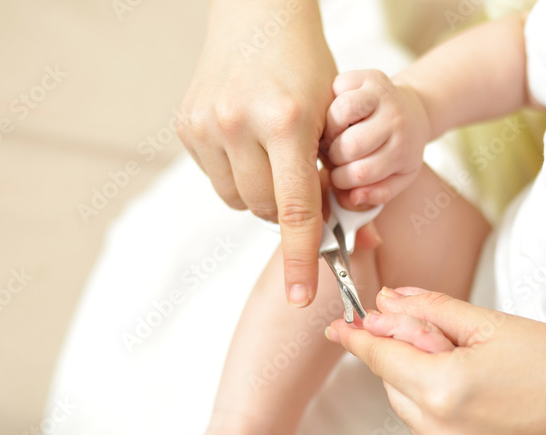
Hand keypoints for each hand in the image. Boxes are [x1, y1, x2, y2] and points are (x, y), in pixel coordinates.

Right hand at [177, 0, 335, 305]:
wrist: (258, 16)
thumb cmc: (305, 66)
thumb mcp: (332, 116)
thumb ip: (335, 177)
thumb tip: (358, 242)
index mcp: (285, 121)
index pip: (295, 210)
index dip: (300, 259)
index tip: (301, 295)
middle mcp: (239, 124)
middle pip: (266, 210)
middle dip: (288, 210)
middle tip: (303, 184)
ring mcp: (207, 126)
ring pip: (239, 200)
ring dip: (262, 194)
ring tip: (275, 157)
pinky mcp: (186, 126)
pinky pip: (217, 179)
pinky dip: (237, 174)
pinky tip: (248, 142)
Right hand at [323, 70, 431, 207]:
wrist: (413, 112)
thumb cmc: (399, 150)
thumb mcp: (397, 179)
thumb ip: (376, 195)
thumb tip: (352, 197)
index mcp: (403, 149)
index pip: (361, 173)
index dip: (341, 179)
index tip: (339, 178)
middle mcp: (396, 120)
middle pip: (349, 145)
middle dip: (334, 156)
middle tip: (334, 157)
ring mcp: (383, 94)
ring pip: (340, 112)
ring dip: (329, 129)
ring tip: (333, 137)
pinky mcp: (368, 76)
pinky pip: (336, 87)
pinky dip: (330, 102)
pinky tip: (337, 115)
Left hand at [326, 287, 545, 434]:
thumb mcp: (497, 326)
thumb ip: (433, 311)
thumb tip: (387, 302)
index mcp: (443, 391)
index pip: (380, 359)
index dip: (358, 339)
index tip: (338, 327)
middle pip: (397, 389)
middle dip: (409, 362)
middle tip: (451, 342)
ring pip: (419, 419)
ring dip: (432, 395)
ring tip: (489, 380)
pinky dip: (455, 426)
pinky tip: (498, 412)